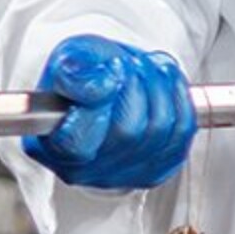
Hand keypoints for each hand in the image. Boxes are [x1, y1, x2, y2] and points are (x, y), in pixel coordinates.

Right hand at [22, 35, 196, 189]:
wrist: (109, 81)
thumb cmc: (84, 74)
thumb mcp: (69, 58)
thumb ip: (74, 70)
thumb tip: (99, 87)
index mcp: (52, 145)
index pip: (76, 140)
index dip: (100, 100)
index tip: (109, 72)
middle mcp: (86, 170)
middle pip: (127, 130)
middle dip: (135, 83)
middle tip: (128, 63)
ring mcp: (123, 174)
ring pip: (159, 128)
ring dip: (159, 86)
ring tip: (144, 69)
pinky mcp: (157, 169)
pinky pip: (182, 132)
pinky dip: (178, 98)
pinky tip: (162, 84)